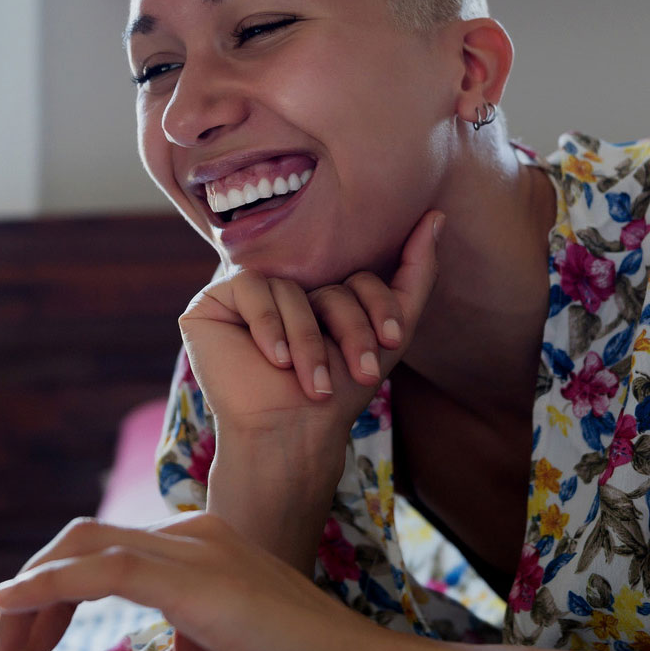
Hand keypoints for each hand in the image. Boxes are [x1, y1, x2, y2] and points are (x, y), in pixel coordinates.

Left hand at [0, 511, 406, 650]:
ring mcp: (194, 547)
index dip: (40, 604)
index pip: (94, 559)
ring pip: (80, 553)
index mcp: (190, 549)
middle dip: (22, 601)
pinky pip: (102, 567)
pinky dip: (48, 585)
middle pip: (76, 547)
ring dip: (27, 604)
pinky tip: (10, 607)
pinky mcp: (195, 576)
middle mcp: (188, 534)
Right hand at [178, 210, 443, 456]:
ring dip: (308, 341)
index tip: (392, 343)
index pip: (359, 278)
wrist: (291, 434)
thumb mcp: (390, 334)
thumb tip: (437, 215)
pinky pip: (249, 286)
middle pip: (329, 285)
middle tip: (359, 371)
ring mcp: (246, 295)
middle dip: (351, 329)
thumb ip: (416, 274)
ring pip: (290, 289)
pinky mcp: (212, 304)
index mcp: (323, 294)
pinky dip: (269, 325)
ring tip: (311, 382)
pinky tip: (274, 359)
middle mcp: (285, 289)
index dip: (380, 307)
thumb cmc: (339, 393)